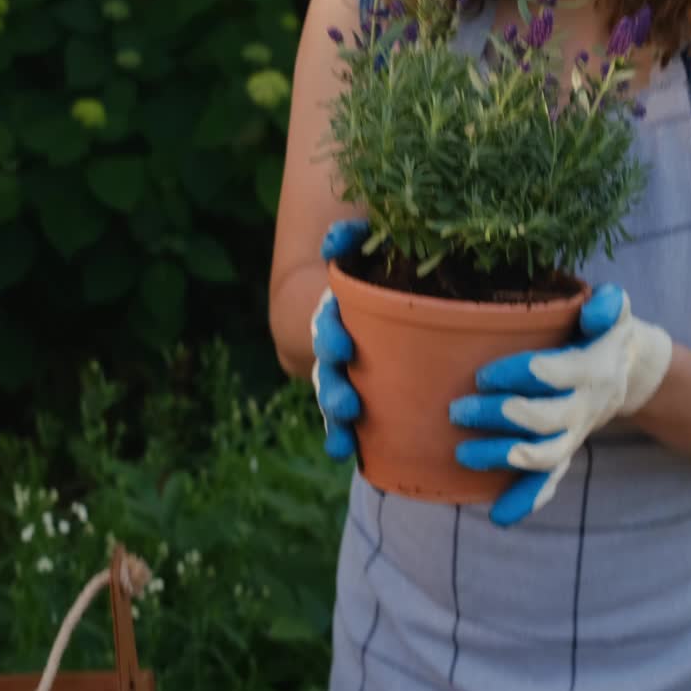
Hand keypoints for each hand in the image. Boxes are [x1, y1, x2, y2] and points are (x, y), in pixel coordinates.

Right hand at [311, 218, 368, 460]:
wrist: (342, 300)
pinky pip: (344, 420)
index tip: (345, 347)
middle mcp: (333, 347)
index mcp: (334, 312)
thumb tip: (336, 238)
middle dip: (335, 388)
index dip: (331, 335)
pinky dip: (340, 437)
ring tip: (343, 438)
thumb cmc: (363, 270)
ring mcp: (339, 374)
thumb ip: (348, 239)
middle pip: (328, 370)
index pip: (328, 324)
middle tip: (347, 403)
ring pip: (332, 398)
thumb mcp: (355, 248)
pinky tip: (343, 453)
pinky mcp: (353, 396)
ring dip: (336, 418)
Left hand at [449, 284, 673, 525]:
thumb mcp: (615, 310)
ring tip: (464, 455)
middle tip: (458, 410)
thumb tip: (596, 311)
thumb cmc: (604, 332)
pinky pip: (548, 482)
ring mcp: (573, 433)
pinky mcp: (564, 450)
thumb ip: (608, 305)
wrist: (627, 370)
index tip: (483, 375)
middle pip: (544, 420)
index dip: (518, 375)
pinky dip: (525, 500)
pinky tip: (497, 515)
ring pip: (543, 456)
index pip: (553, 375)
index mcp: (592, 369)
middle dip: (501, 417)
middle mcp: (584, 407)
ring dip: (504, 459)